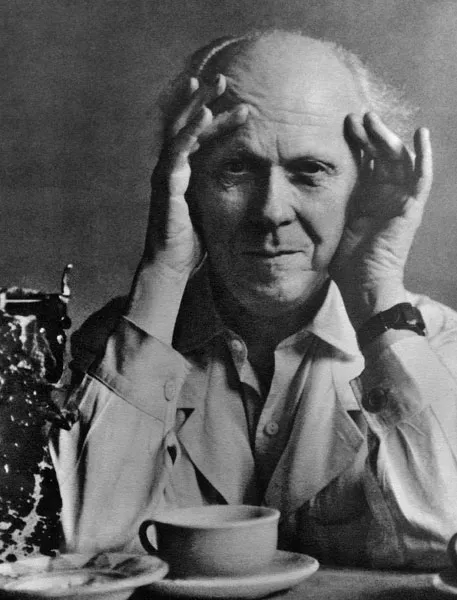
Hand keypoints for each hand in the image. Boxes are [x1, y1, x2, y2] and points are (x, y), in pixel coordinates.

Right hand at [143, 74, 247, 277]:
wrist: (172, 266)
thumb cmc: (190, 243)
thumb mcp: (209, 212)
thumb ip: (217, 194)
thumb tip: (241, 188)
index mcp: (182, 174)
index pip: (198, 139)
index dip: (216, 121)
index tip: (238, 106)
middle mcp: (171, 169)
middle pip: (185, 125)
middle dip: (202, 99)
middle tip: (221, 77)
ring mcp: (166, 174)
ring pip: (181, 130)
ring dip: (198, 104)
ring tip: (215, 83)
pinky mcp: (166, 183)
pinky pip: (178, 150)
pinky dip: (191, 130)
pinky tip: (205, 113)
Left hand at [330, 112, 432, 329]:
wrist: (362, 284)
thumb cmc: (344, 262)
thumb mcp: (330, 223)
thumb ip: (324, 203)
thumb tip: (294, 189)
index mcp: (364, 197)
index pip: (363, 161)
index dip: (355, 142)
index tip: (339, 124)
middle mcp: (383, 194)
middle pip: (380, 154)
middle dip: (368, 134)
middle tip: (354, 115)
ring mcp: (399, 199)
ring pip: (398, 159)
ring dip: (387, 137)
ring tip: (372, 119)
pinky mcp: (411, 207)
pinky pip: (422, 177)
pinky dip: (424, 156)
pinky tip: (420, 133)